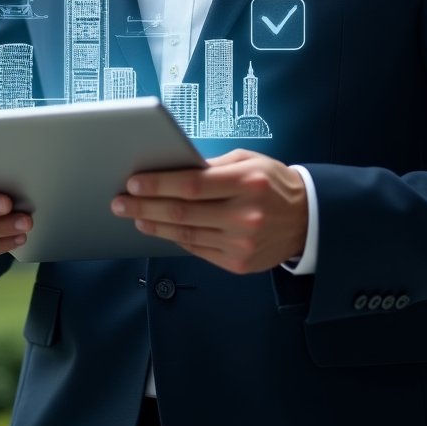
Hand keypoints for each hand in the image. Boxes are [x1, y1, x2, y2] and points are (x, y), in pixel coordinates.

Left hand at [110, 149, 306, 273]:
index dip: (159, 184)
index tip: (133, 182)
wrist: (307, 220)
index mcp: (247, 182)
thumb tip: (171, 169)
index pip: (192, 184)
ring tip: (133, 216)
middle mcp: (244, 215)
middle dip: (145, 206)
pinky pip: (197, 250)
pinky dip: (175, 239)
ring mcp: (241, 243)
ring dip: (154, 225)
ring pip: (186, 234)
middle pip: (183, 212)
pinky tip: (160, 229)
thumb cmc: (272, 182)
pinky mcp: (238, 264)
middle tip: (119, 202)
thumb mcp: (248, 161)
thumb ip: (212, 167)